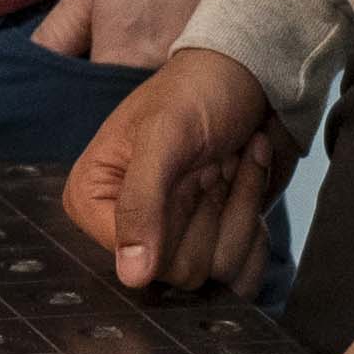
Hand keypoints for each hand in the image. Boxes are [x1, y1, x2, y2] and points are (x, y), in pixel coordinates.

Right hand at [58, 46, 279, 295]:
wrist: (251, 77)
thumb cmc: (198, 91)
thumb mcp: (164, 135)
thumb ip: (141, 203)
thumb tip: (131, 276)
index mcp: (95, 199)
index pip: (133, 260)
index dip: (172, 226)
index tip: (190, 173)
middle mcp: (131, 227)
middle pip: (182, 271)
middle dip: (215, 213)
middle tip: (216, 162)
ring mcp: (177, 237)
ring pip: (220, 270)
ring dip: (242, 208)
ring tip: (237, 161)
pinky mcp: (217, 242)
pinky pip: (244, 274)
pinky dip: (259, 228)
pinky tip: (250, 182)